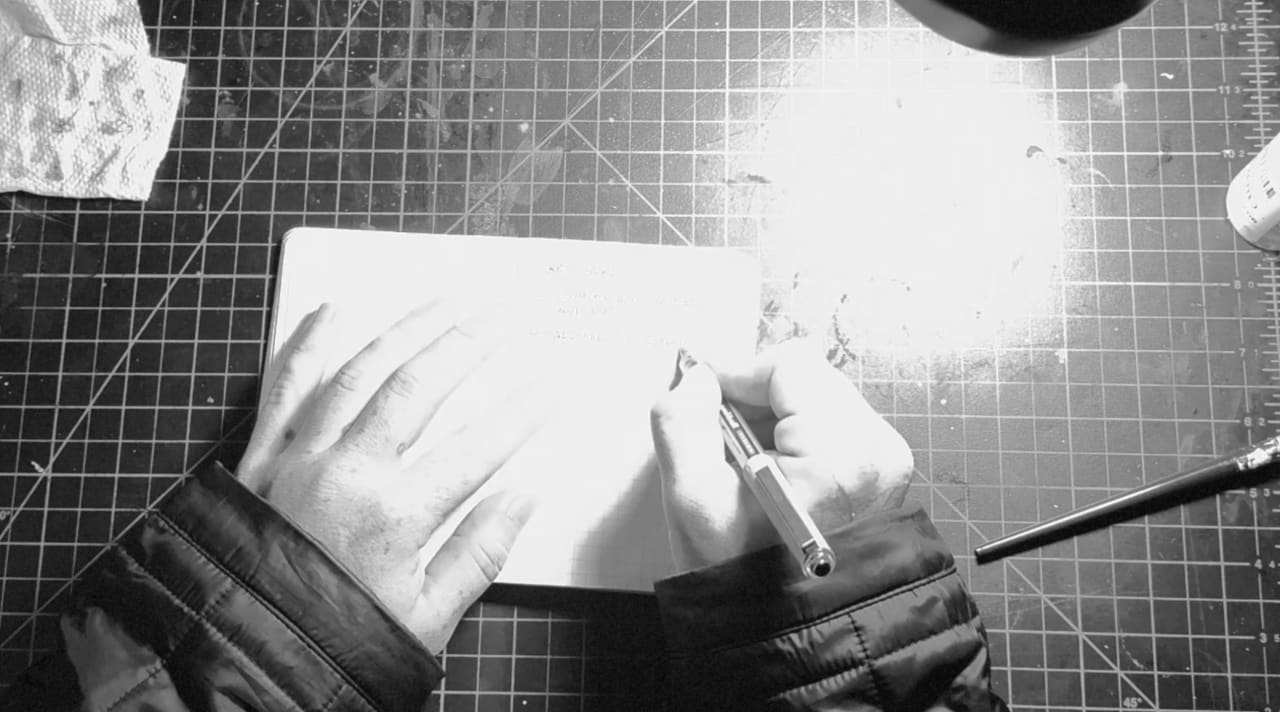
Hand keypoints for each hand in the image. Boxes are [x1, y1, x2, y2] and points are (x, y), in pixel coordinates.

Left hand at [236, 301, 546, 653]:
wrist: (246, 655)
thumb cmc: (337, 641)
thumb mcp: (427, 616)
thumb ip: (480, 551)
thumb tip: (523, 498)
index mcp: (396, 515)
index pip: (478, 447)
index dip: (520, 413)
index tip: (547, 389)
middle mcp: (348, 472)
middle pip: (420, 386)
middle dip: (468, 344)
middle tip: (501, 319)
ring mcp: (300, 457)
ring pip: (360, 371)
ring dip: (405, 330)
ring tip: (444, 304)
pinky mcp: (262, 457)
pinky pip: (286, 387)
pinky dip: (308, 346)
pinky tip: (333, 313)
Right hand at [650, 340, 914, 572]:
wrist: (794, 627)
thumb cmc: (749, 577)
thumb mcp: (693, 498)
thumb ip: (682, 421)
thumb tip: (697, 379)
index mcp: (842, 452)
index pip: (788, 365)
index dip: (736, 375)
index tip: (703, 398)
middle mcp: (877, 449)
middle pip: (806, 377)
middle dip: (756, 399)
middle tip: (723, 440)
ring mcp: (885, 460)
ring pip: (817, 396)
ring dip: (774, 417)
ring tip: (748, 464)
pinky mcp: (883, 469)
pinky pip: (832, 422)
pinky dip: (796, 435)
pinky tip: (773, 472)